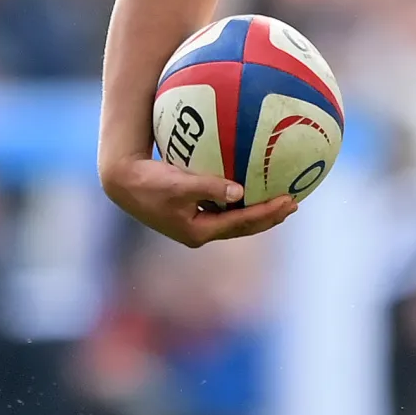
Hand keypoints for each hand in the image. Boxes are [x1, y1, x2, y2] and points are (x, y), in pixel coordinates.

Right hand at [102, 155, 297, 247]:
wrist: (122, 182)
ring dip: (258, 211)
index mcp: (199, 231)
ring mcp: (195, 224)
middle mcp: (200, 232)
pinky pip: (224, 209)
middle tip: (293, 204)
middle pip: (243, 227)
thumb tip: (240, 192)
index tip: (289, 201)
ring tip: (280, 200)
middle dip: (270, 217)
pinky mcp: (190, 212)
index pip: (242, 224)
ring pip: (235, 220)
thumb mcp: (180, 184)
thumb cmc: (148, 182)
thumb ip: (210, 187)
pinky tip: (251, 189)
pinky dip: (241, 202)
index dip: (268, 214)